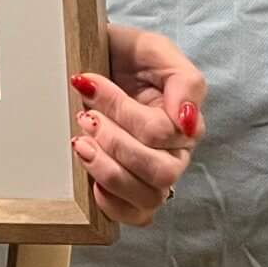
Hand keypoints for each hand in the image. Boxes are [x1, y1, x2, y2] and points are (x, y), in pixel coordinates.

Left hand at [69, 23, 205, 226]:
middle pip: (160, 172)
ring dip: (108, 171)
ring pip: (148, 198)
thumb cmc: (125, 56)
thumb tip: (187, 121)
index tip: (88, 83)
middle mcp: (175, 154)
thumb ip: (185, 81)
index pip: (160, 132)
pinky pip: (135, 217)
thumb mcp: (155, 49)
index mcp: (184, 122)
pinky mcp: (131, 193)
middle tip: (85, 117)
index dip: (120, 110)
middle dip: (115, 144)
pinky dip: (112, 203)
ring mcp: (154, 176)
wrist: (92, 57)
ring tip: (81, 143)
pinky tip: (92, 181)